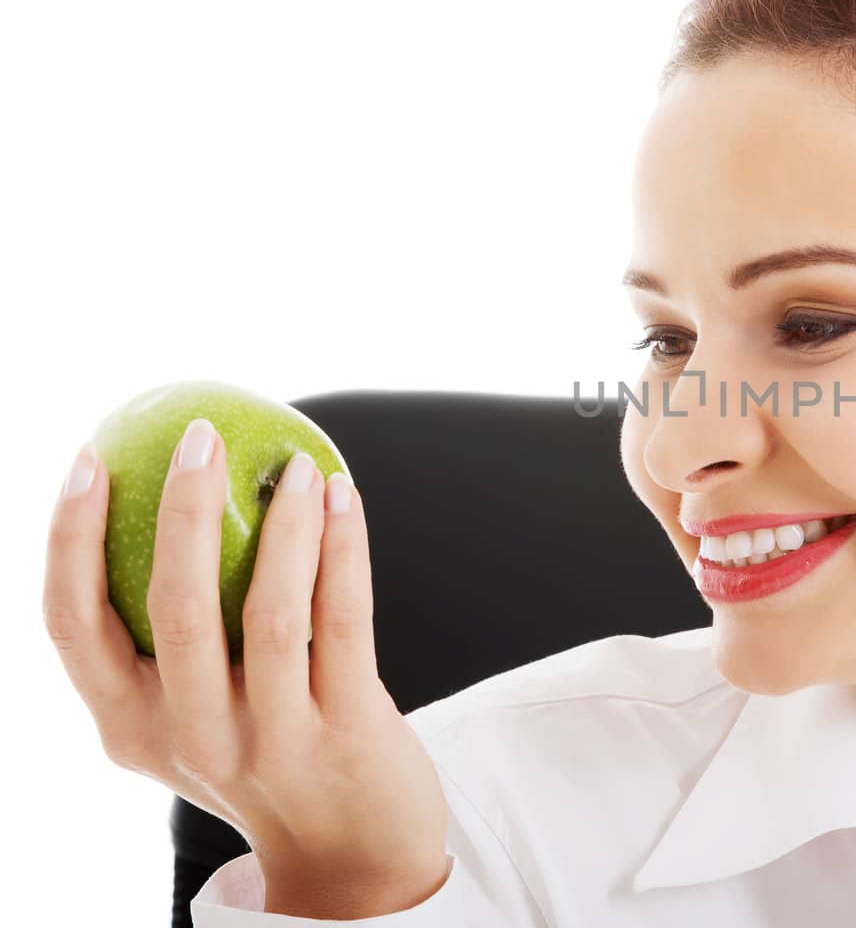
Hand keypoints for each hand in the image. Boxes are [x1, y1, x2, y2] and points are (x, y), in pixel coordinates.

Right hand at [44, 421, 449, 916]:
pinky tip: (345, 498)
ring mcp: (272, 740)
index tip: (87, 461)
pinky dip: (344, 549)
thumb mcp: (189, 716)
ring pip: (268, 611)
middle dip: (182, 508)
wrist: (352, 855)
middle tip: (200, 436)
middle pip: (171, 606)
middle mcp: (191, 737)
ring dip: (285, 523)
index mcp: (130, 725)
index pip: (72, 625)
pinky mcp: (348, 732)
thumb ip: (166, 643)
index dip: (67, 539)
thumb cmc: (265, 756)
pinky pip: (343, 620)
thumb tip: (166, 501)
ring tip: (296, 463)